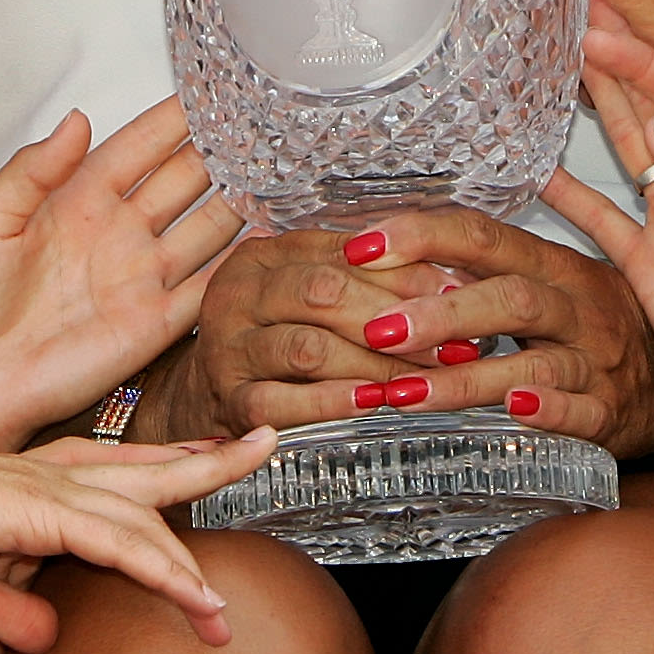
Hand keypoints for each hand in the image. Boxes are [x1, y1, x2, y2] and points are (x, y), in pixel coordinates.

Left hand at [0, 100, 241, 454]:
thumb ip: (30, 170)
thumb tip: (75, 117)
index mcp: (76, 201)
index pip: (137, 147)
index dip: (171, 119)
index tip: (209, 90)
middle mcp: (117, 233)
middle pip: (183, 179)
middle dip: (220, 150)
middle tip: (261, 120)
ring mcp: (140, 278)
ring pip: (206, 226)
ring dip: (239, 198)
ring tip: (279, 167)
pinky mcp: (155, 325)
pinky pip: (207, 288)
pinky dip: (238, 264)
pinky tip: (269, 237)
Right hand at [0, 408, 271, 651]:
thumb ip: (7, 613)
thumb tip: (45, 637)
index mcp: (30, 486)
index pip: (116, 476)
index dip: (167, 472)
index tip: (211, 460)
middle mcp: (48, 479)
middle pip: (149, 472)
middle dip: (213, 463)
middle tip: (268, 443)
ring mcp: (45, 492)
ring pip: (145, 515)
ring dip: (196, 558)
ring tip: (237, 595)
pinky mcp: (34, 516)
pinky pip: (117, 547)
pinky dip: (163, 572)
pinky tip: (198, 598)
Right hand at [157, 227, 437, 437]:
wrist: (198, 396)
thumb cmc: (269, 337)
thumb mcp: (301, 293)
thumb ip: (360, 279)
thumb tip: (447, 279)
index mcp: (262, 256)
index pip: (342, 252)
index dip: (405, 272)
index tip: (455, 293)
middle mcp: (238, 294)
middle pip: (323, 292)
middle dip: (395, 317)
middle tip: (449, 341)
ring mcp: (229, 348)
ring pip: (309, 348)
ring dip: (375, 363)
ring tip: (424, 376)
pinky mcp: (229, 400)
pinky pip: (283, 400)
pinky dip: (333, 402)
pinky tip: (373, 401)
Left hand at [344, 208, 653, 453]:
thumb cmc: (610, 321)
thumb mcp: (565, 269)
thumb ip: (502, 243)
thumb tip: (439, 204)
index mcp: (556, 265)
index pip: (484, 237)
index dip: (422, 236)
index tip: (361, 246)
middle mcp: (578, 307)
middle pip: (510, 297)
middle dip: (440, 312)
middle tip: (377, 328)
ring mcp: (596, 362)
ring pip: (535, 361)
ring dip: (466, 379)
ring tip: (403, 394)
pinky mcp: (611, 414)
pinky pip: (582, 413)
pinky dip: (548, 411)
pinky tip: (511, 413)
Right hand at [542, 26, 653, 450]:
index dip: (648, 60)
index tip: (606, 26)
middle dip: (620, 59)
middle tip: (577, 12)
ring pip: (625, 146)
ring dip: (597, 104)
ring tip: (561, 58)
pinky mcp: (647, 260)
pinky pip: (598, 215)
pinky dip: (566, 190)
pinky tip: (536, 162)